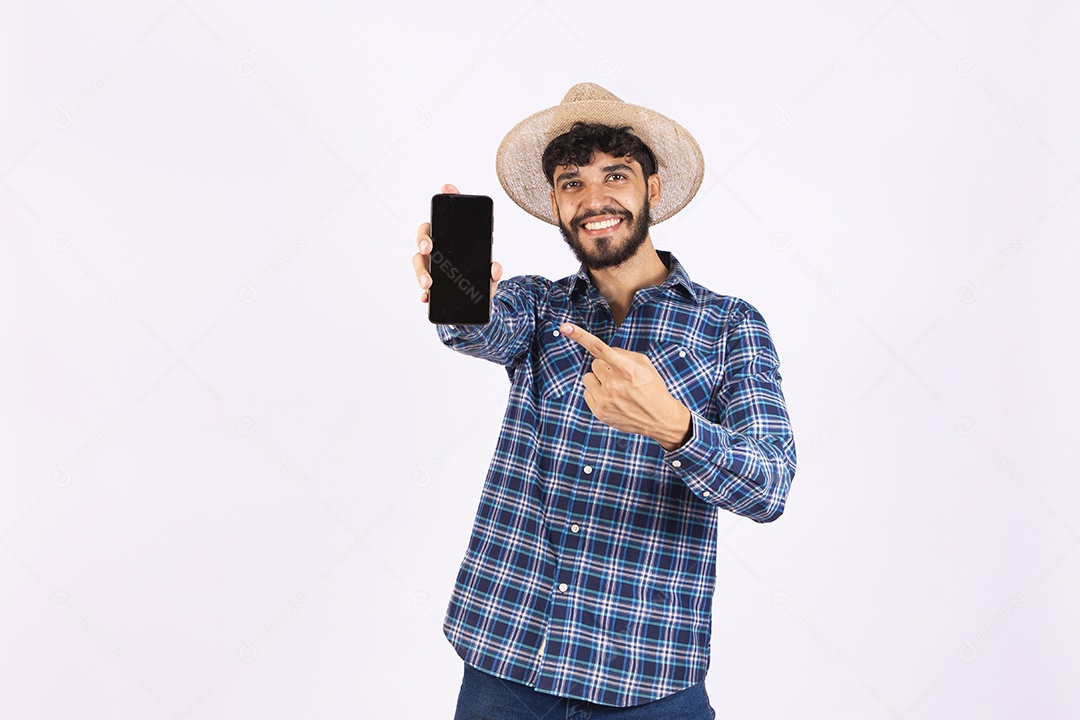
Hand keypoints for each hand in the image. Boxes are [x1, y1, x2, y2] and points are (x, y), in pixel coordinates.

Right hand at [413, 183, 501, 304]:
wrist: (477, 305)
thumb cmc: (481, 281)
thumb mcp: (491, 277)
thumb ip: (494, 272)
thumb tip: (495, 268)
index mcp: (455, 239)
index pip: (450, 214)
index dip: (448, 197)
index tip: (446, 188)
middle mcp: (440, 248)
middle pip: (426, 235)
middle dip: (423, 239)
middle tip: (428, 248)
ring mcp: (432, 266)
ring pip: (419, 262)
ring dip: (421, 271)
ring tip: (428, 284)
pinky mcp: (429, 285)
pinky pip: (422, 286)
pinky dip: (424, 293)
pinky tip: (426, 297)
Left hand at [559, 322, 692, 450]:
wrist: (659, 418)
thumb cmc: (652, 388)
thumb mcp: (644, 365)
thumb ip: (621, 354)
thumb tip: (601, 351)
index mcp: (626, 369)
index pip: (599, 348)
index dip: (580, 336)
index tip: (565, 327)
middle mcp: (614, 384)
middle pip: (594, 364)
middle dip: (604, 367)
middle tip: (619, 377)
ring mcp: (605, 399)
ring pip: (588, 378)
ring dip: (598, 380)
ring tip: (615, 389)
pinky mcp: (599, 412)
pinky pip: (587, 393)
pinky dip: (596, 393)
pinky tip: (612, 399)